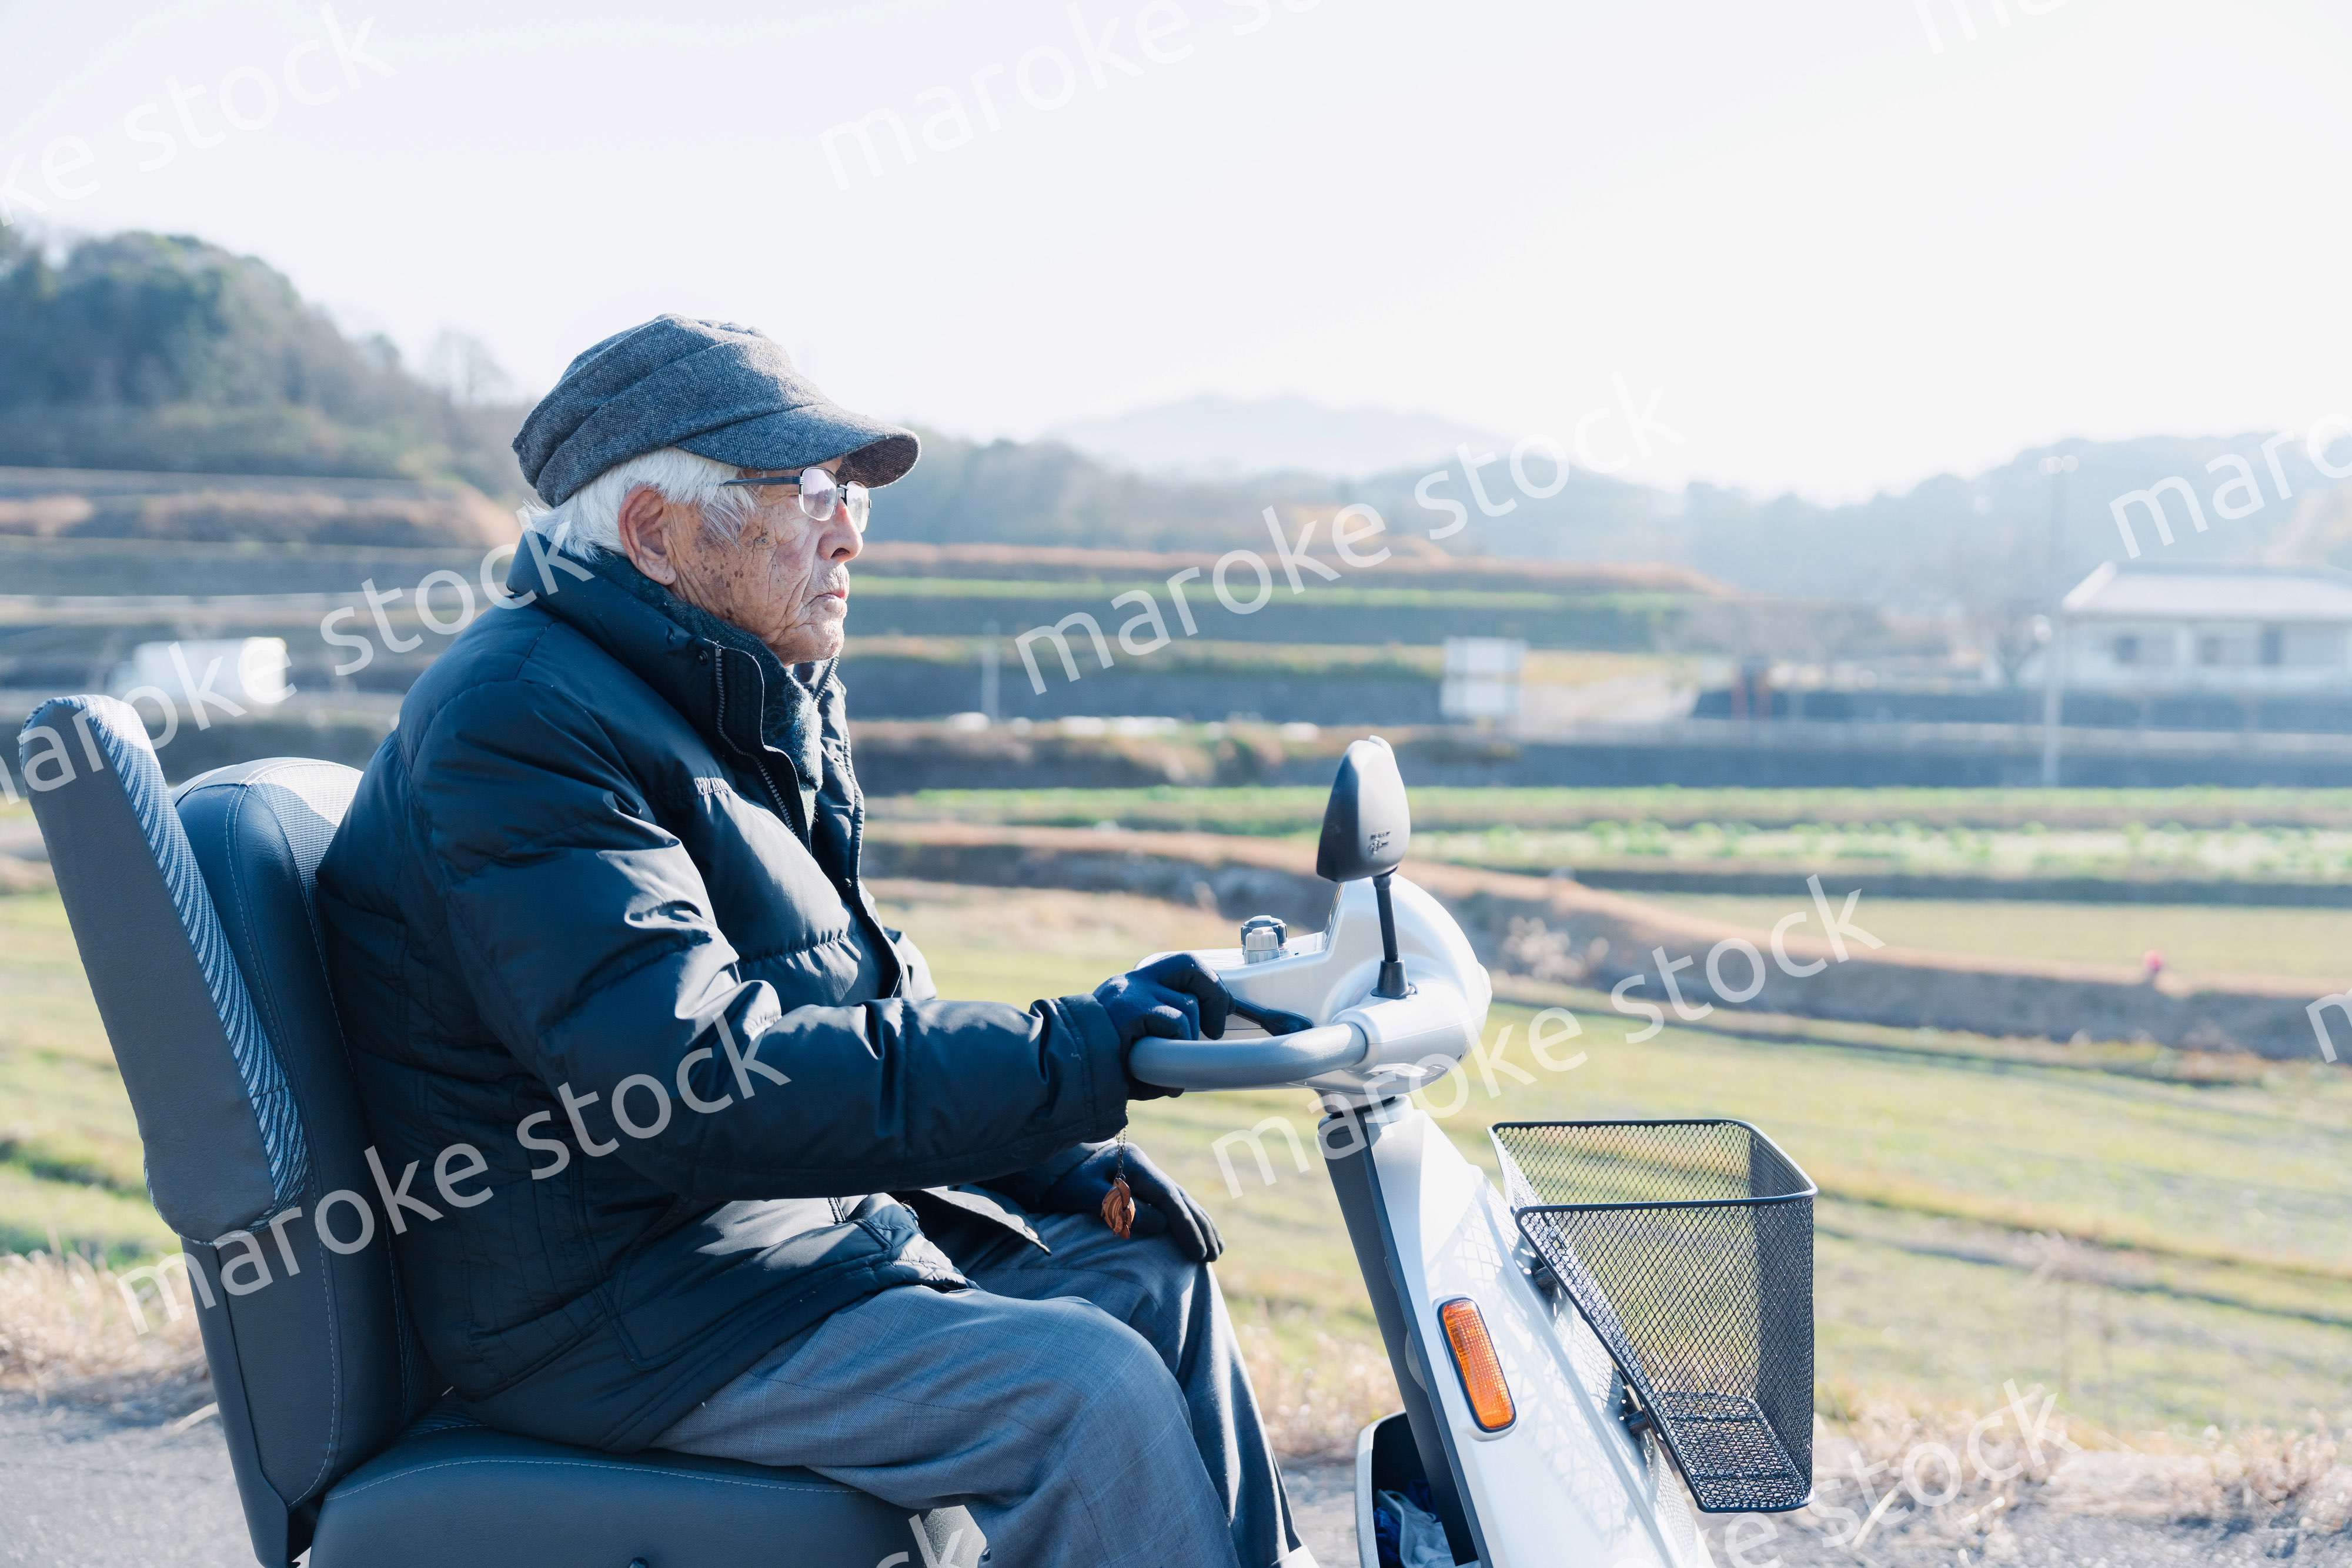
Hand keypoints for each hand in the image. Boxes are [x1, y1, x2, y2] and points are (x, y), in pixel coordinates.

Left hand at [1038, 1142, 1223, 1262]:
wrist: (1049, 1165)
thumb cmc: (1063, 1181)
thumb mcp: (1085, 1193)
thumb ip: (1119, 1207)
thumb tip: (1160, 1224)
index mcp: (1134, 1164)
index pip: (1168, 1197)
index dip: (1185, 1225)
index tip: (1197, 1251)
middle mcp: (1144, 1166)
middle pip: (1181, 1198)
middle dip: (1200, 1227)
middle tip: (1214, 1256)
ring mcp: (1144, 1173)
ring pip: (1181, 1199)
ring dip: (1200, 1224)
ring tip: (1216, 1250)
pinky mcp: (1139, 1184)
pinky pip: (1170, 1203)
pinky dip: (1187, 1219)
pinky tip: (1196, 1234)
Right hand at [1093, 953, 1231, 1098]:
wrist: (1063, 1069)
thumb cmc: (1100, 1065)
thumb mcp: (1136, 1044)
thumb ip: (1163, 1038)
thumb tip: (1199, 1055)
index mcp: (1133, 986)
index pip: (1179, 966)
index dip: (1208, 984)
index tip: (1221, 1008)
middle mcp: (1132, 982)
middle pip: (1189, 964)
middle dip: (1214, 993)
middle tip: (1216, 1027)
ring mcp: (1131, 994)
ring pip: (1187, 1004)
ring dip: (1190, 1037)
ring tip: (1173, 1060)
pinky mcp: (1130, 1010)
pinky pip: (1174, 1022)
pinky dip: (1178, 1047)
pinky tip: (1164, 1073)